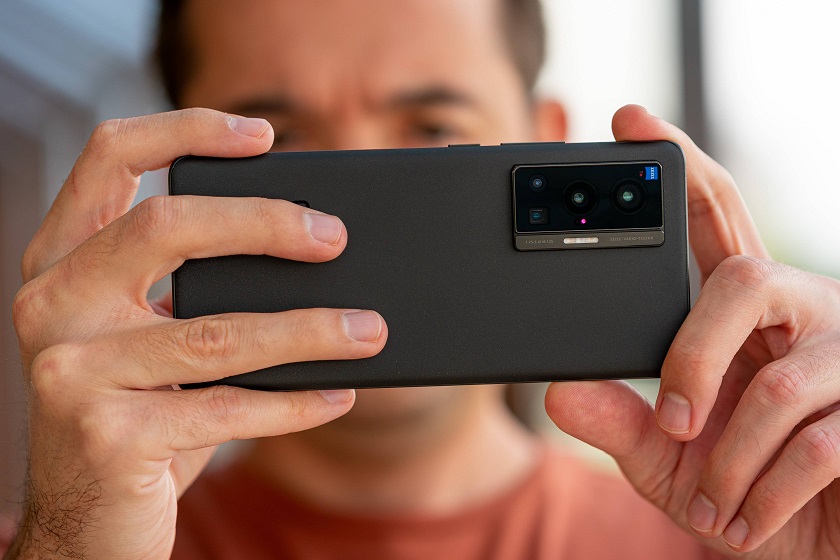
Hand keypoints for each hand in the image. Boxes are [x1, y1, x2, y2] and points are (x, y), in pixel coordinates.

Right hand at [8, 109, 386, 558]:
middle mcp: (52, 305)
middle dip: (266, 224)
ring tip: (368, 329)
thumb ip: (192, 289)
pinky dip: (295, 401)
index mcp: (62, 262)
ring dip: (308, 329)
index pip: (109, 158)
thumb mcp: (148, 337)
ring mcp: (71, 371)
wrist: (86, 520)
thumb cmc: (133, 414)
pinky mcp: (107, 435)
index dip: (186, 131)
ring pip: (217, 331)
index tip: (263, 135)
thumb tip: (308, 247)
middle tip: (335, 239)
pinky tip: (338, 394)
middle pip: (166, 228)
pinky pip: (229, 408)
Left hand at [545, 105, 839, 557]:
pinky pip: (815, 445)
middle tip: (676, 422)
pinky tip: (749, 520)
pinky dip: (765, 496)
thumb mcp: (667, 462)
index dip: (679, 167)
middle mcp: (798, 313)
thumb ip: (620, 424)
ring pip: (776, 384)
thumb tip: (559, 392)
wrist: (810, 545)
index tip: (630, 122)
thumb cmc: (741, 490)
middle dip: (696, 354)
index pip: (711, 219)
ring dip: (731, 461)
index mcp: (741, 315)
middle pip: (741, 277)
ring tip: (718, 503)